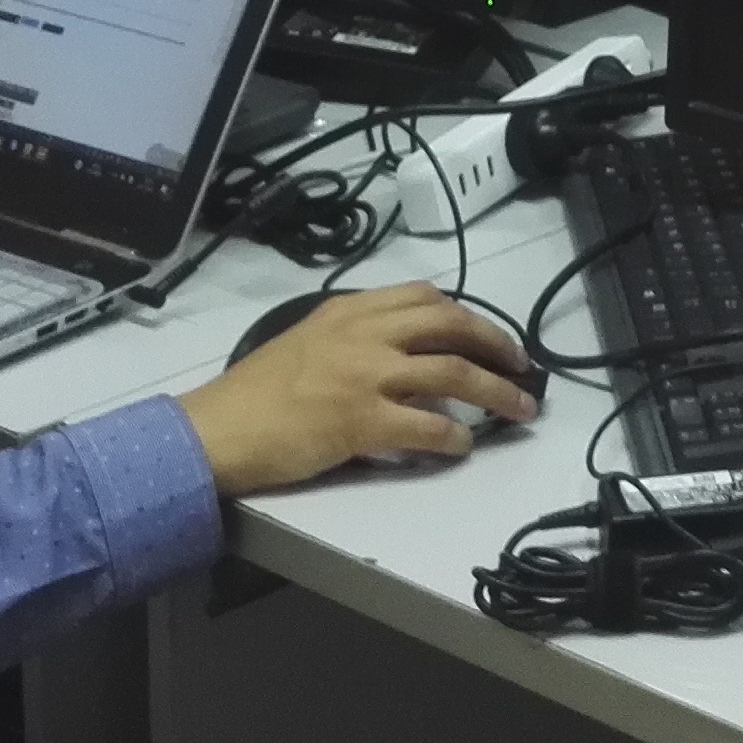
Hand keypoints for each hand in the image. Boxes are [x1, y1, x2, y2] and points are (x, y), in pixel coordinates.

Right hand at [178, 282, 536, 489]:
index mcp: (349, 311)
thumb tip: (397, 353)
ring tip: (519, 410)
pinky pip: (427, 425)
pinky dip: (454, 435)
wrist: (220, 428)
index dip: (466, 314)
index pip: (424, 297)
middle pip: (450, 324)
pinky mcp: (363, 420)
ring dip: (495, 391)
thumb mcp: (307, 340)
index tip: (486, 333)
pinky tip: (464, 446)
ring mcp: (366, 375)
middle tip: (521, 365)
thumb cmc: (257, 392)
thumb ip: (352, 337)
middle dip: (495, 343)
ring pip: (452, 372)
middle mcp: (364, 334)